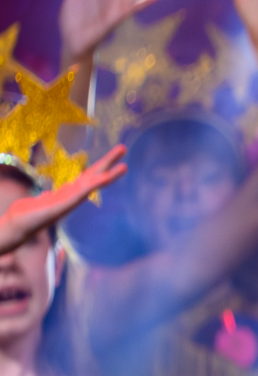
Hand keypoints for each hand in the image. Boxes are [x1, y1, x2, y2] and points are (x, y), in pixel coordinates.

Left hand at [0, 145, 125, 254]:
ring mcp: (68, 202)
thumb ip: (45, 197)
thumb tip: (47, 194)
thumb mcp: (36, 201)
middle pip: (93, 176)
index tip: (112, 159)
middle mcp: (71, 197)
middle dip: (108, 163)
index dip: (99, 168)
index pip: (87, 178)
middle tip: (122, 147)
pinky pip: (80, 194)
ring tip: (123, 166)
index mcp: (67, 194)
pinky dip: (92, 186)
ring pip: (91, 185)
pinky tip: (101, 179)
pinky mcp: (62, 206)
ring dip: (108, 176)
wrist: (15, 227)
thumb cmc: (24, 215)